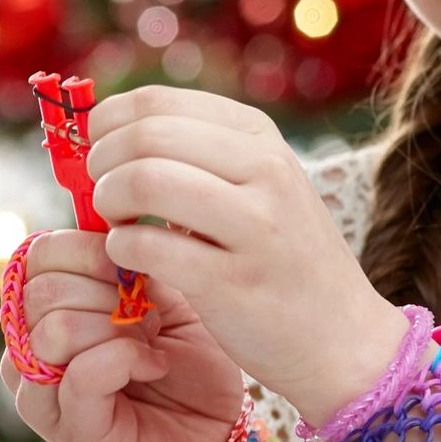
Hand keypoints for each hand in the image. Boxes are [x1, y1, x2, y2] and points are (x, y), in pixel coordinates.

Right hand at [0, 231, 245, 441]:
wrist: (218, 435)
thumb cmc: (189, 365)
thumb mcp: (166, 297)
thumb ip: (131, 262)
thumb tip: (113, 218)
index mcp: (46, 310)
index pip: (33, 255)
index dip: (84, 248)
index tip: (132, 265)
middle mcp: (31, 349)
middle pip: (41, 290)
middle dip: (106, 291)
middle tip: (147, 314)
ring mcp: (44, 392)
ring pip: (53, 330)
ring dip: (116, 328)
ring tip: (149, 342)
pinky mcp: (70, 427)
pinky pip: (80, 375)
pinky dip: (127, 359)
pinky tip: (153, 365)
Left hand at [84, 85, 408, 425]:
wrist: (343, 339)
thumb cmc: (281, 260)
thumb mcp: (257, 187)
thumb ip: (195, 156)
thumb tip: (105, 135)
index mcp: (260, 137)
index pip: (158, 102)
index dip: (108, 123)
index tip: (97, 150)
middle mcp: (264, 171)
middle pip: (146, 136)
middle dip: (102, 162)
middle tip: (100, 193)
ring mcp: (254, 227)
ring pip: (145, 180)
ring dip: (109, 202)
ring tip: (117, 223)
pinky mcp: (234, 282)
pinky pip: (148, 246)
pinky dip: (122, 249)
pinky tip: (131, 258)